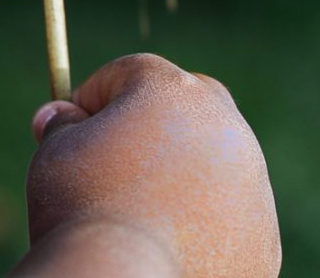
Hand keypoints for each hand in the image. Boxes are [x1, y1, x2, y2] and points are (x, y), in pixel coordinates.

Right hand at [15, 53, 279, 276]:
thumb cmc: (82, 209)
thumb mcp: (56, 155)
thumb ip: (63, 125)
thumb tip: (61, 115)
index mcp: (172, 90)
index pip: (134, 73)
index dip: (97, 95)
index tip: (75, 124)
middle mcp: (223, 125)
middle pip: (190, 104)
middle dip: (153, 122)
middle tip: (118, 158)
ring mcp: (252, 182)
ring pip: (216, 163)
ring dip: (185, 175)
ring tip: (143, 213)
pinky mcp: (264, 236)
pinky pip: (232, 217)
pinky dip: (206, 225)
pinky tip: (171, 246)